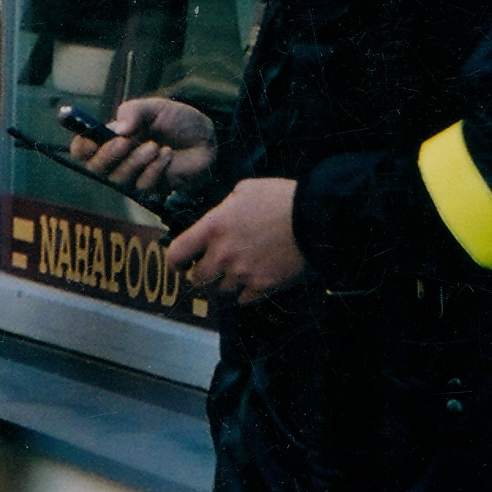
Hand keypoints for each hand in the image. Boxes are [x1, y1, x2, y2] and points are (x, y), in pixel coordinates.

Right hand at [71, 96, 216, 195]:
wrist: (206, 138)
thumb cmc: (177, 120)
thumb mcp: (155, 108)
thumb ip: (134, 112)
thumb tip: (117, 128)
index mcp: (112, 137)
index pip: (83, 148)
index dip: (81, 145)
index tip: (89, 138)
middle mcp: (117, 158)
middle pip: (95, 167)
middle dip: (107, 155)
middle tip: (125, 141)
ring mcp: (133, 175)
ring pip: (118, 178)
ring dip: (135, 161)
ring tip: (154, 146)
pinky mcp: (150, 188)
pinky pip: (141, 185)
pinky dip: (154, 169)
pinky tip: (166, 154)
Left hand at [166, 177, 303, 304]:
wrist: (314, 218)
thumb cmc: (280, 198)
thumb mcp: (243, 191)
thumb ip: (223, 209)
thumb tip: (218, 219)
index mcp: (213, 228)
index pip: (177, 254)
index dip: (177, 261)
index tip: (183, 263)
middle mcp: (223, 255)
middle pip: (197, 280)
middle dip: (202, 275)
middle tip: (212, 268)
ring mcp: (243, 274)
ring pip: (221, 292)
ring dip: (225, 284)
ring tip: (238, 271)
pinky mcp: (263, 287)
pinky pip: (244, 300)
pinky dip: (246, 293)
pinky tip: (255, 280)